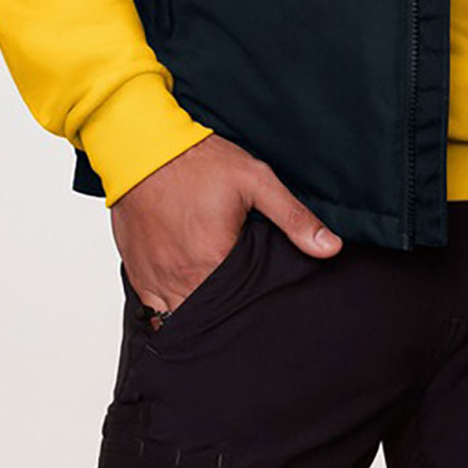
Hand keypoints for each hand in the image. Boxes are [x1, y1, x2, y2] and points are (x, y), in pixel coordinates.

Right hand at [111, 133, 341, 316]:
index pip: (237, 308)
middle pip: (206, 318)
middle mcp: (181, 279)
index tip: (259, 304)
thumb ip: (294, 218)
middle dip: (223, 318)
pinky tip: (183, 298)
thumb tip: (330, 247)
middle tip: (239, 306)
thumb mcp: (256, 181)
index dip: (250, 311)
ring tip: (214, 306)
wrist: (144, 148)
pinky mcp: (136, 273)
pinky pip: (150, 310)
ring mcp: (154, 280)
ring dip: (194, 315)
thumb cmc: (200, 162)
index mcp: (213, 261)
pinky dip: (166, 310)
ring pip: (176, 319)